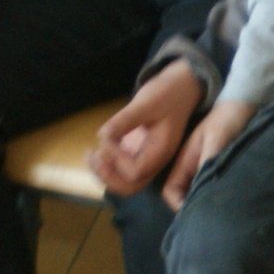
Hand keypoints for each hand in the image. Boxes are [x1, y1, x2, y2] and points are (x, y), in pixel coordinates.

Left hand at [88, 62, 202, 196]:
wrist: (182, 87)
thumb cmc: (167, 93)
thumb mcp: (147, 102)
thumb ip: (125, 120)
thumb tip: (102, 136)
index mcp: (160, 151)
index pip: (135, 171)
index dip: (116, 159)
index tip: (107, 138)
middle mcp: (155, 160)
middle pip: (130, 186)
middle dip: (108, 177)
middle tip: (94, 156)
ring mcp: (147, 157)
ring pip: (125, 182)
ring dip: (105, 174)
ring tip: (91, 154)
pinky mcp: (139, 151)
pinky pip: (122, 170)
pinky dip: (107, 166)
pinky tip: (97, 151)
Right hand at [163, 99, 252, 209]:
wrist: (245, 101)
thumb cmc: (228, 118)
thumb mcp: (217, 141)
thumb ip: (207, 165)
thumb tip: (201, 192)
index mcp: (185, 161)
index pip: (171, 191)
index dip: (178, 204)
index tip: (195, 213)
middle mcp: (193, 166)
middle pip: (185, 194)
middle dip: (194, 206)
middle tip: (213, 216)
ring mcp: (207, 165)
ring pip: (201, 190)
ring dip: (209, 199)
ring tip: (225, 208)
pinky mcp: (222, 164)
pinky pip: (215, 183)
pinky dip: (221, 190)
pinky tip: (234, 195)